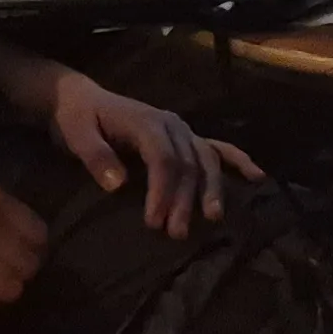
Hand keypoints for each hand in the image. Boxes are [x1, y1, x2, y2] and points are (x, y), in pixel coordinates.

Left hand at [40, 70, 263, 240]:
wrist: (80, 99)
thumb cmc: (77, 119)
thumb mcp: (76, 134)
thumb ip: (96, 157)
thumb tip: (117, 184)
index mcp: (146, 122)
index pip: (163, 159)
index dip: (162, 191)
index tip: (154, 222)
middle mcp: (171, 123)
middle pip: (187, 164)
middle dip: (185, 200)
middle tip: (176, 234)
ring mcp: (181, 129)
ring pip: (205, 159)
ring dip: (211, 189)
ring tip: (212, 217)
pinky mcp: (185, 136)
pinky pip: (216, 147)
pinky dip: (237, 160)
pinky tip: (256, 176)